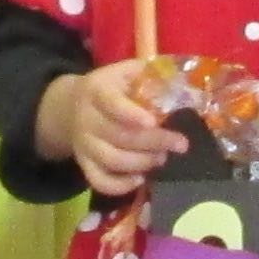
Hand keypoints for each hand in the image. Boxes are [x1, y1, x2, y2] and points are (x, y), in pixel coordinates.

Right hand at [39, 59, 176, 201]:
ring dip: (142, 162)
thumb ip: (151, 74)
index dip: (131, 114)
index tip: (153, 121)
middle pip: (118, 135)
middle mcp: (86, 118)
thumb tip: (186, 82)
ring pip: (111, 160)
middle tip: (180, 144)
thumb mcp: (125, 72)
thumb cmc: (111, 87)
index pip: (111, 103)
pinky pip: (99, 181)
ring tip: (163, 158)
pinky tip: (141, 179)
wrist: (72, 105)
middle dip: (153, 142)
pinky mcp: (84, 164)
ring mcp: (83, 144)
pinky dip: (120, 186)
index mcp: (97, 90)